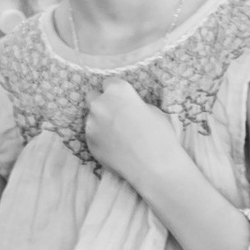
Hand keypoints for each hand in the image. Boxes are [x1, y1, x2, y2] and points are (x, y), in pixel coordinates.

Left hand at [83, 73, 176, 190]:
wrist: (155, 166)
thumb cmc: (160, 136)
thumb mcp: (151, 110)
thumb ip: (131, 104)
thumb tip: (124, 108)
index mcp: (118, 90)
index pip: (109, 83)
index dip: (116, 92)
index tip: (121, 100)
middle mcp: (100, 103)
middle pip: (93, 97)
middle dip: (102, 104)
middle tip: (115, 115)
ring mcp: (91, 124)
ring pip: (92, 118)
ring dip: (101, 123)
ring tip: (118, 136)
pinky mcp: (89, 143)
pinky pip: (92, 136)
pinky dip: (100, 139)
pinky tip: (115, 148)